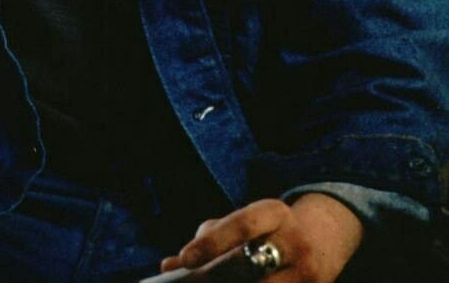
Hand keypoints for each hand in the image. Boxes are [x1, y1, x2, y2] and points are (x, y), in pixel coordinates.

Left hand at [159, 193, 363, 281]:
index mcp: (274, 213)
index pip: (242, 224)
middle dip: (217, 279)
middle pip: (251, 266)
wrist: (322, 240)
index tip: (184, 258)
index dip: (212, 242)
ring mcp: (308, 274)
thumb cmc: (268, 230)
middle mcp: (295, 241)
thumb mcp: (246, 220)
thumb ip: (209, 237)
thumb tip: (168, 266)